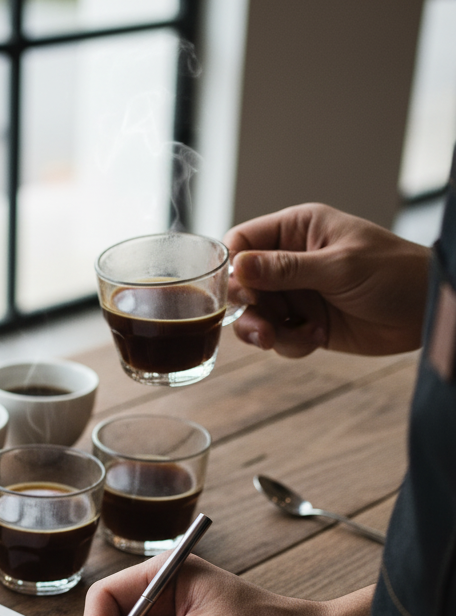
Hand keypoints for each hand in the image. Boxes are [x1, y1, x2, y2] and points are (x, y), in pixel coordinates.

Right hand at [225, 203, 429, 357]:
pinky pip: (277, 337)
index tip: (237, 291)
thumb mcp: (338, 267)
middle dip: (246, 308)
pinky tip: (316, 337)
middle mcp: (290, 261)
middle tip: (261, 324)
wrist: (426, 311)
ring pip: (254, 315)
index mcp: (298, 230)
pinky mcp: (303, 322)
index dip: (232, 266)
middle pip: (241, 284)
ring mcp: (296, 293)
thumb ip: (285, 269)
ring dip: (263, 331)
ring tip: (278, 338)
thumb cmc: (394, 273)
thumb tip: (238, 267)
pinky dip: (290, 343)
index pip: (243, 241)